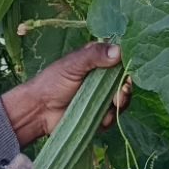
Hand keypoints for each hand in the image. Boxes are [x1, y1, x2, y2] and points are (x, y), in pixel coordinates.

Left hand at [1, 42, 132, 146]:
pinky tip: (102, 118)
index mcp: (97, 61)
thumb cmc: (53, 82)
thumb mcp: (73, 64)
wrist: (38, 110)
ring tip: (114, 103)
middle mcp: (102, 79)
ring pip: (122, 100)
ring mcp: (101, 98)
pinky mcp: (99, 115)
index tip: (129, 70)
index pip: (120, 60)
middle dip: (125, 87)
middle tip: (121, 92)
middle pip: (124, 82)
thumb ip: (95, 55)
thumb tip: (119, 51)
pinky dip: (110, 118)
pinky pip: (113, 117)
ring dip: (121, 103)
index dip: (127, 65)